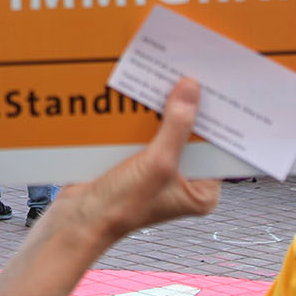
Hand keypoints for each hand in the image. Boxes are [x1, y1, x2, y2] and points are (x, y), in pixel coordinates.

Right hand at [59, 78, 220, 244]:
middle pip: (192, 136)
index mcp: (201, 190)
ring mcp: (159, 171)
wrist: (77, 219)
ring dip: (162, 109)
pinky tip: (140, 95)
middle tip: (189, 76)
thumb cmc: (121, 207)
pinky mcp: (136, 161)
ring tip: (165, 79)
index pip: (218, 147)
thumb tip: (191, 90)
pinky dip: (142, 116)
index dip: (216, 119)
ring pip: (167, 130)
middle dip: (187, 110)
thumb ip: (177, 126)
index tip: (216, 89)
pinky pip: (146, 132)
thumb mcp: (157, 164)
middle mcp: (183, 181)